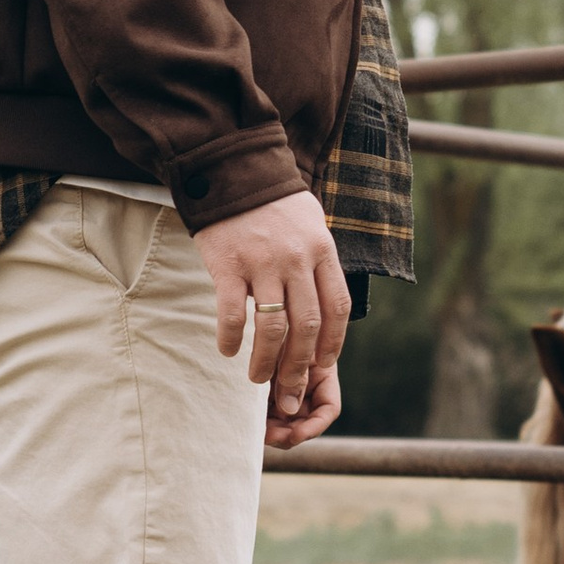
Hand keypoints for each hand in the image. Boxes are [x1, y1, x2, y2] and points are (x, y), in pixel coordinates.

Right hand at [193, 191, 350, 446]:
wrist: (232, 169)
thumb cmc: (272, 204)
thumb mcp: (309, 225)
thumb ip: (318, 263)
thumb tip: (325, 310)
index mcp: (322, 250)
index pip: (336, 307)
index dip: (331, 343)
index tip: (320, 367)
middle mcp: (297, 259)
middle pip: (307, 326)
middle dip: (299, 368)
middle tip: (288, 394)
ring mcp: (263, 262)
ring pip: (272, 328)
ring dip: (266, 362)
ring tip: (257, 380)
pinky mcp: (229, 264)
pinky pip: (233, 313)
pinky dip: (231, 338)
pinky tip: (227, 351)